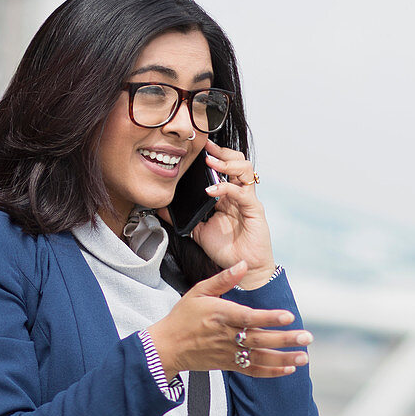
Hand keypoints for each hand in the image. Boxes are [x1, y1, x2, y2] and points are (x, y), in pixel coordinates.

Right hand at [146, 261, 312, 380]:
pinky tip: (288, 369)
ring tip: (303, 357)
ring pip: (259, 357)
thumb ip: (223, 279)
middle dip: (284, 339)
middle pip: (259, 338)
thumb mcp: (198, 292)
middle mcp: (225, 336)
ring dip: (283, 358)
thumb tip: (243, 264)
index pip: (248, 317)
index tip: (288, 316)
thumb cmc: (183, 317)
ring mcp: (228, 353)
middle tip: (307, 337)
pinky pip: (252, 370)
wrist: (167, 347)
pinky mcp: (228, 365)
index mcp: (219, 315)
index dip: (269, 317)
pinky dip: (271, 371)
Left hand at [189, 140, 274, 288]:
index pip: (226, 167)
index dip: (215, 154)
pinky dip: (226, 188)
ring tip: (210, 163)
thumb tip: (160, 209)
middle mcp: (239, 194)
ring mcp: (248, 200)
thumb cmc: (225, 249)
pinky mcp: (254, 210)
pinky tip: (211, 190)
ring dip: (227, 163)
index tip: (199, 146)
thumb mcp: (197, 231)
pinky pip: (242, 193)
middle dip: (222, 152)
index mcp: (228, 195)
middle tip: (206, 147)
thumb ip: (181, 219)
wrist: (241, 269)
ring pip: (245, 170)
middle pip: (238, 162)